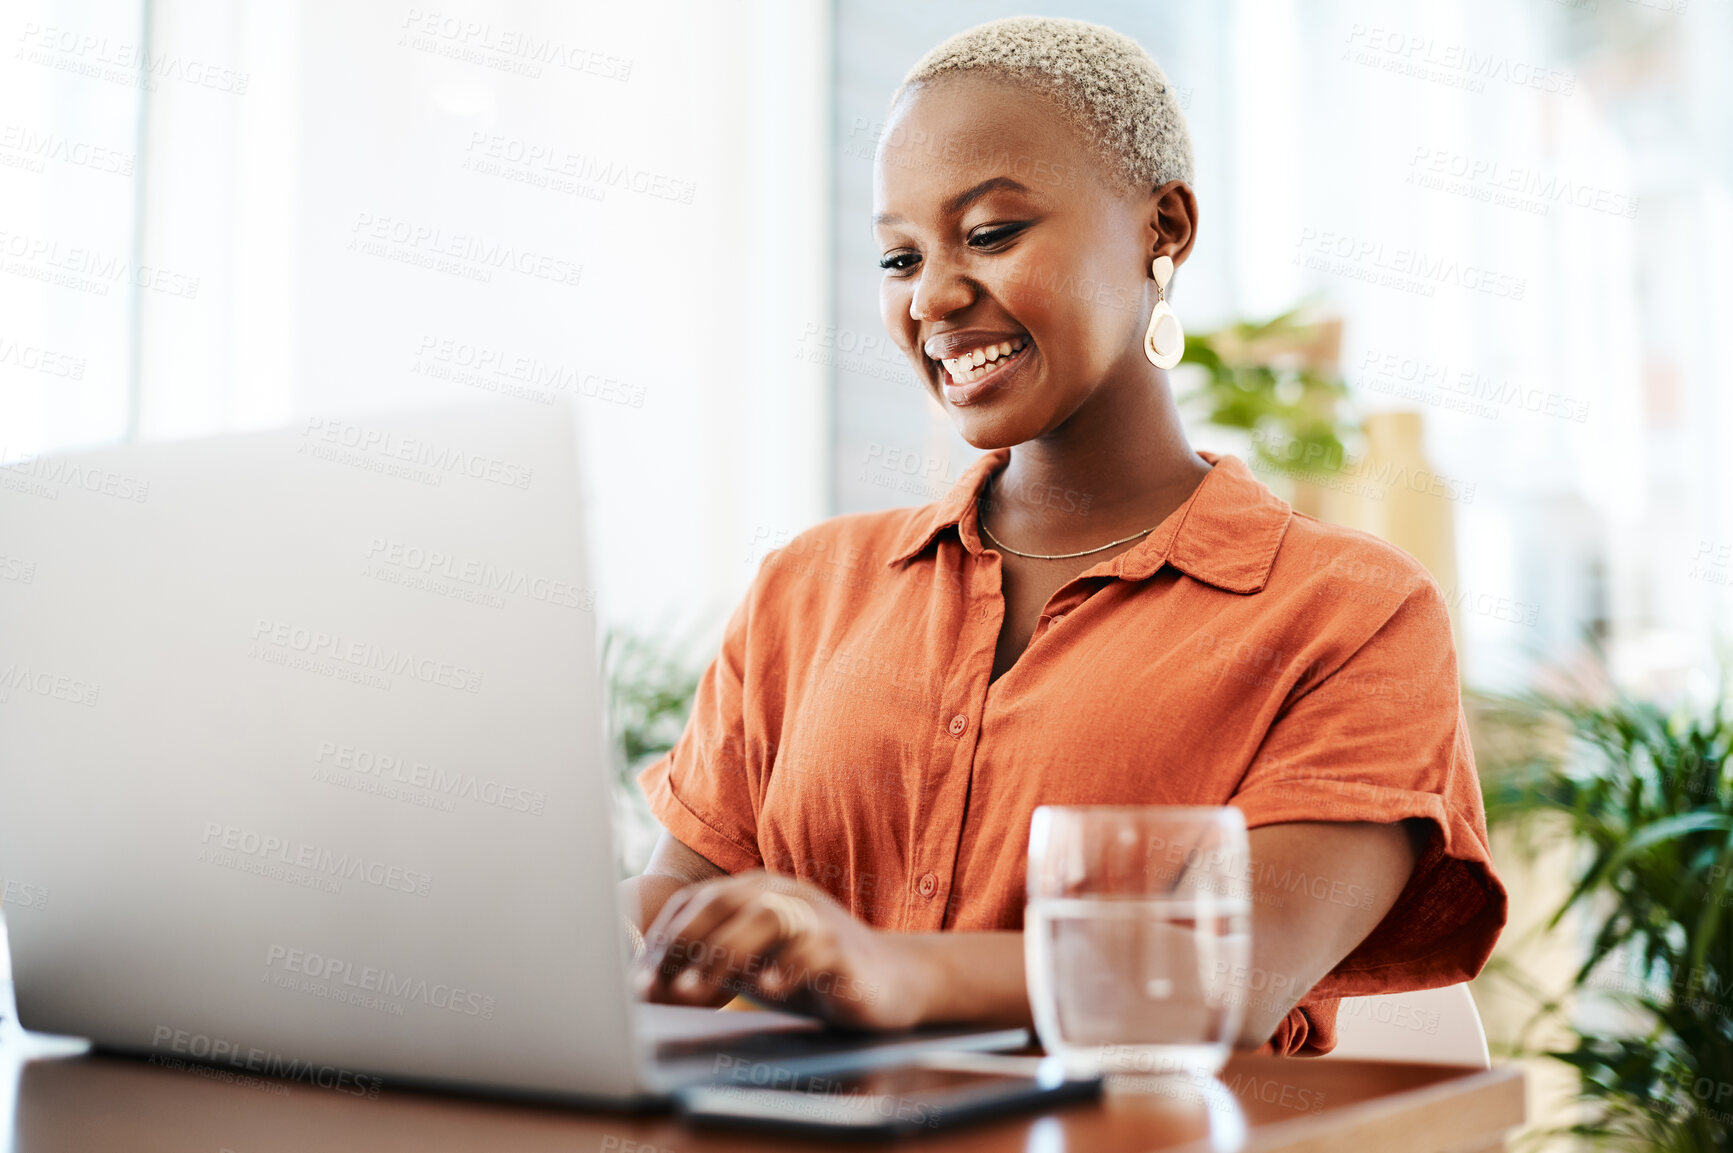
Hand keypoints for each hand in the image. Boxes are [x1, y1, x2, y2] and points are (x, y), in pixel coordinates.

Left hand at [632, 870, 934, 1029]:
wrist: (889, 982)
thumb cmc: (810, 972)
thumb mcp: (753, 963)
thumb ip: (710, 964)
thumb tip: (649, 986)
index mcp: (759, 892)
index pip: (699, 902)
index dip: (664, 938)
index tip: (639, 977)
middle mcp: (785, 896)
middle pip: (725, 903)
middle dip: (683, 944)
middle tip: (656, 986)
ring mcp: (816, 919)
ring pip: (766, 920)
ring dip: (723, 955)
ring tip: (694, 991)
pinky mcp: (844, 950)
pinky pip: (813, 951)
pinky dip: (787, 967)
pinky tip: (768, 989)